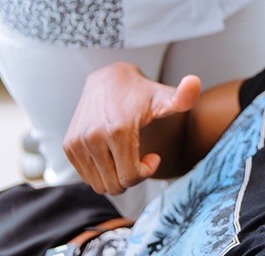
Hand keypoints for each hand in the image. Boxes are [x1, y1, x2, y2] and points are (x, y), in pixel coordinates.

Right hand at [63, 62, 200, 194]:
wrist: (109, 80)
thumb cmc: (142, 93)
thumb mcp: (165, 97)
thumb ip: (184, 97)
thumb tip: (195, 83)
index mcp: (117, 130)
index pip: (130, 177)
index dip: (146, 172)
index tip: (154, 157)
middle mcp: (92, 137)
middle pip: (115, 185)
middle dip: (133, 178)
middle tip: (142, 158)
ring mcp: (77, 142)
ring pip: (100, 185)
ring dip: (118, 177)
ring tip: (128, 156)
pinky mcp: (69, 146)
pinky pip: (87, 178)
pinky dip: (102, 173)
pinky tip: (113, 155)